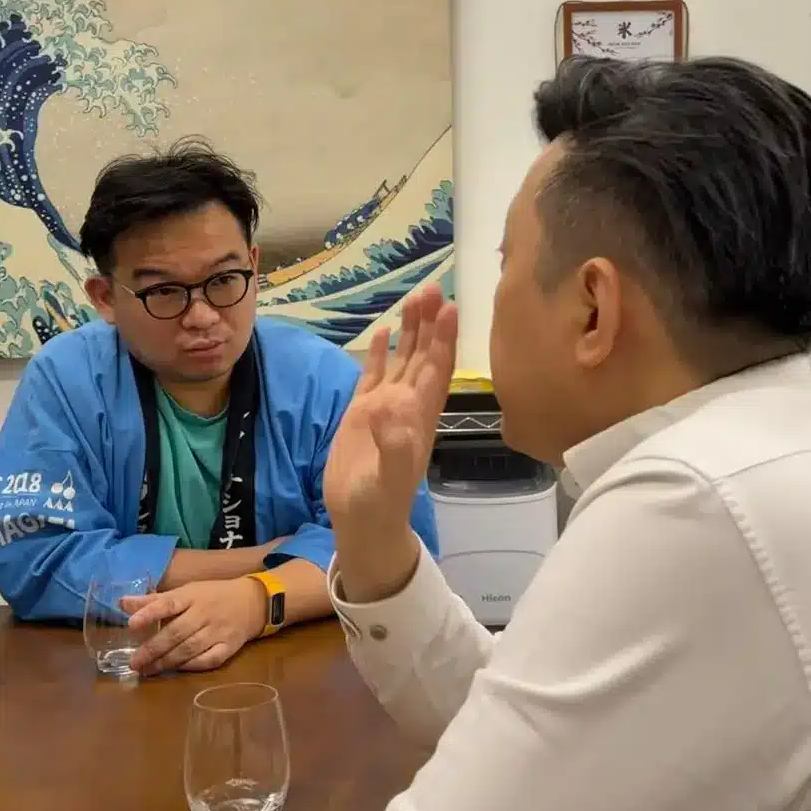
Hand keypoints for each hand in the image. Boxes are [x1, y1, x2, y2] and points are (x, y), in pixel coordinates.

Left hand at [123, 577, 265, 675]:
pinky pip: (209, 660)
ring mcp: (219, 631)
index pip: (169, 603)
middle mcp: (205, 613)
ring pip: (190, 649)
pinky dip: (192, 666)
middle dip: (153, 648)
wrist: (253, 602)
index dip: (150, 613)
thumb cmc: (213, 596)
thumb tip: (122, 603)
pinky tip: (176, 670)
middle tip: (134, 662)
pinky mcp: (229, 647)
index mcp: (193, 596)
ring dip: (167, 661)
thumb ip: (155, 600)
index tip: (131, 624)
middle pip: (177, 632)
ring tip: (147, 671)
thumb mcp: (186, 591)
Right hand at [324, 285, 456, 536]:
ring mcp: (384, 407)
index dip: (444, 340)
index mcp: (419, 417)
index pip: (435, 370)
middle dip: (430, 324)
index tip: (450, 309)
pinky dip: (378, 353)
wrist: (362, 522)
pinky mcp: (360, 413)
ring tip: (414, 297)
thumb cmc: (380, 504)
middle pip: (422, 356)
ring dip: (409, 331)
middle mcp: (406, 406)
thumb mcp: (390, 479)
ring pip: (401, 360)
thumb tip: (391, 405)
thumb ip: (395, 444)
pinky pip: (372, 375)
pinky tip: (381, 331)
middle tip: (434, 288)